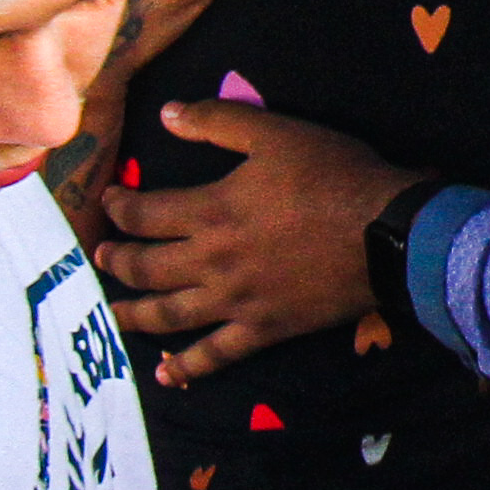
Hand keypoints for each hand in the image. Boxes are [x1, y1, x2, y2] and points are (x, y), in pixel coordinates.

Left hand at [93, 100, 407, 378]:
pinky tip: (163, 375)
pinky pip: (215, 355)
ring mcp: (235, 302)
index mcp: (211, 212)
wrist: (387, 234)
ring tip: (113, 310)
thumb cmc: (334, 177)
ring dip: (133, 313)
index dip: (119, 208)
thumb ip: (219, 122)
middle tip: (102, 256)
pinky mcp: (262, 329)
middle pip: (146, 268)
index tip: (109, 203)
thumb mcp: (277, 133)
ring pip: (168, 315)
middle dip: (117, 260)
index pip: (145, 215)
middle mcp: (212, 262)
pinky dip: (185, 368)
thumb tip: (166, 114)